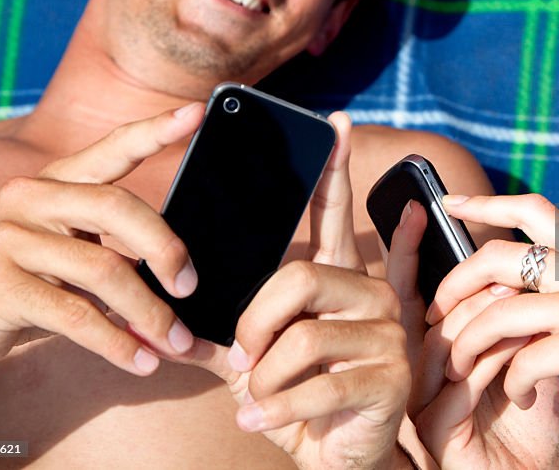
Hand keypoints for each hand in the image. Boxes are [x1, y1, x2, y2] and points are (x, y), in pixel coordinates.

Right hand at [0, 104, 204, 380]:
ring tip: (175, 341)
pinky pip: (76, 314)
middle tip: (190, 287)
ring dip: (150, 313)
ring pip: (105, 270)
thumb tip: (182, 275)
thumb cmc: (20, 284)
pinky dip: (116, 343)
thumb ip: (113, 249)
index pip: (112, 147)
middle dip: (166, 250)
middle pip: (118, 208)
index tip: (197, 113)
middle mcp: (31, 197)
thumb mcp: (64, 251)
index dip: (155, 130)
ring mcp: (10, 238)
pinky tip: (139, 361)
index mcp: (56, 181)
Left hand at [178, 113, 411, 468]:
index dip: (333, 171)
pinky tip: (261, 420)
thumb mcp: (253, 362)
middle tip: (245, 358)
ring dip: (263, 377)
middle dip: (254, 325)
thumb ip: (223, 332)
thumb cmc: (297, 401)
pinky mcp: (390, 378)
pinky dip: (274, 409)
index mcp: (341, 282)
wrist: (336, 460)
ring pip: (300, 336)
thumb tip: (169, 317)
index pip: (334, 215)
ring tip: (260, 396)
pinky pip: (314, 383)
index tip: (333, 123)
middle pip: (298, 279)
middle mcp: (372, 297)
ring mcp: (387, 335)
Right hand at [387, 200, 558, 468]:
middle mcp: (422, 369)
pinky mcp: (434, 428)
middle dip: (459, 280)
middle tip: (499, 264)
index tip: (431, 203)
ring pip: (443, 340)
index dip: (414, 246)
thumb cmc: (534, 420)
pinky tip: (522, 350)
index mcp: (437, 346)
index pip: (418, 288)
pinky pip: (457, 382)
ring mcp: (424, 398)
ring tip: (521, 301)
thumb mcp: (526, 354)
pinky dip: (491, 360)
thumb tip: (513, 254)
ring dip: (485, 318)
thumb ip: (515, 311)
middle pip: (422, 308)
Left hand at [430, 194, 558, 427]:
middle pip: (496, 256)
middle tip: (435, 308)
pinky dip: (511, 381)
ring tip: (458, 366)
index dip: (484, 202)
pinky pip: (526, 360)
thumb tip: (542, 288)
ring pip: (499, 312)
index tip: (447, 201)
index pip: (531, 208)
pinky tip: (516, 394)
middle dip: (454, 281)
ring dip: (468, 343)